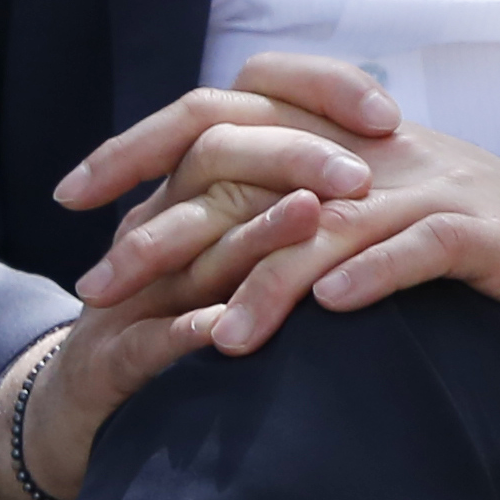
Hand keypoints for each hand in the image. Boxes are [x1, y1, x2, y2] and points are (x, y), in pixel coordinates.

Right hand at [0, 97, 379, 499]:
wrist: (96, 403)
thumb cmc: (202, 311)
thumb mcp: (259, 247)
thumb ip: (313, 200)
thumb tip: (403, 155)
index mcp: (199, 184)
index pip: (253, 106)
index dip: (320, 96)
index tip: (389, 116)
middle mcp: (161, 216)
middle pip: (217, 155)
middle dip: (293, 156)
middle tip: (362, 175)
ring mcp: (130, 282)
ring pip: (185, 237)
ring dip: (250, 230)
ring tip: (310, 216)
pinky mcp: (107, 355)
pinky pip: (146, 337)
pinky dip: (185, 329)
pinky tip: (223, 328)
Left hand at [60, 51, 499, 373]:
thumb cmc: (478, 244)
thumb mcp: (380, 211)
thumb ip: (295, 207)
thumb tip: (185, 231)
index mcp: (349, 135)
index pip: (230, 107)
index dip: (146, 143)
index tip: (75, 199)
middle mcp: (384, 147)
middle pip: (260, 163)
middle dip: (175, 228)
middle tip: (108, 288)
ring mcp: (438, 186)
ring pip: (330, 217)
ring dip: (263, 278)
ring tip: (212, 337)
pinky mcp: (490, 233)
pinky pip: (421, 247)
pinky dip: (373, 274)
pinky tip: (331, 311)